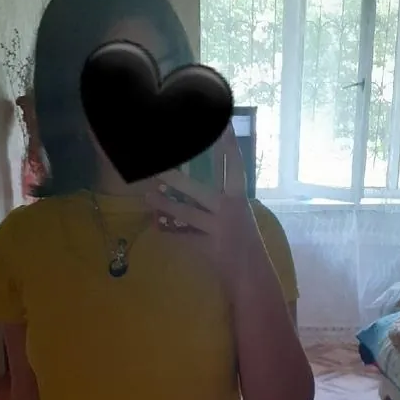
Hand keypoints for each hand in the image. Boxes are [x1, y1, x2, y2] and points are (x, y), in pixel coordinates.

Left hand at [144, 125, 262, 287]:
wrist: (251, 274)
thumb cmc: (242, 240)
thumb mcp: (236, 214)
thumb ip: (217, 198)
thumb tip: (186, 183)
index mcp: (239, 199)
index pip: (234, 167)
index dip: (228, 146)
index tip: (222, 125)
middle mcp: (230, 211)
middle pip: (199, 191)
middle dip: (177, 179)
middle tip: (159, 166)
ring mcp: (219, 230)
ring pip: (187, 214)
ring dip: (166, 205)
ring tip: (148, 196)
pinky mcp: (209, 248)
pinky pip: (184, 238)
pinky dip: (170, 233)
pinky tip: (156, 226)